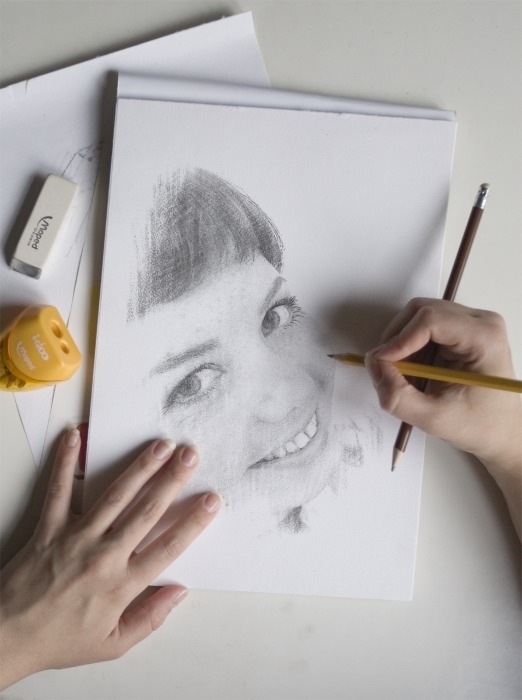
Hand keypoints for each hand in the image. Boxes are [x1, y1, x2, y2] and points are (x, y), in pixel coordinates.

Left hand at [0, 430, 220, 688]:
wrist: (7, 637)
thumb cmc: (58, 640)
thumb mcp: (112, 643)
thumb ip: (150, 618)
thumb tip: (179, 591)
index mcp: (122, 585)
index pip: (168, 547)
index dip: (194, 521)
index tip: (212, 500)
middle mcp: (104, 556)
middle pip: (147, 511)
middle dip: (173, 480)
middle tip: (190, 456)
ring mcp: (75, 538)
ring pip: (114, 496)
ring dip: (140, 468)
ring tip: (159, 446)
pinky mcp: (49, 527)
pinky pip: (59, 490)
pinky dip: (66, 462)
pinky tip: (75, 437)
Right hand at [365, 298, 521, 537]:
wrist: (502, 431)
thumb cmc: (478, 426)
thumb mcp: (434, 419)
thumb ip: (398, 396)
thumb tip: (373, 365)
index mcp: (484, 338)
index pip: (430, 319)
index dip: (399, 339)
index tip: (381, 364)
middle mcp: (481, 321)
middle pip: (422, 311)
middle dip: (397, 339)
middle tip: (387, 370)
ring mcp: (471, 322)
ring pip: (418, 316)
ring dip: (402, 343)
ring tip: (404, 375)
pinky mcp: (461, 329)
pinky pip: (422, 325)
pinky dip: (409, 346)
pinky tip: (415, 371)